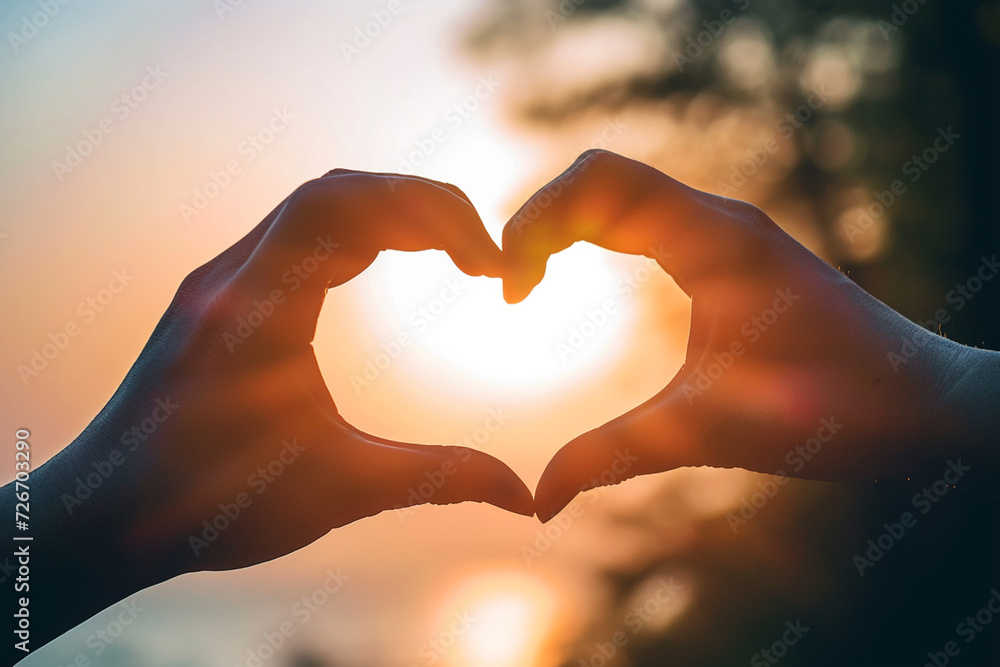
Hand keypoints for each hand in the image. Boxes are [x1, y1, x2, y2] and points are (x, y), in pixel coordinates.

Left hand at [12, 170, 532, 658]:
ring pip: (318, 208)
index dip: (427, 212)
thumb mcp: (336, 491)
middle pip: (338, 193)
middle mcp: (233, 277)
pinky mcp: (226, 295)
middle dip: (424, 209)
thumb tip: (525, 499)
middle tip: (487, 255)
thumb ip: (436, 480)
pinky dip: (358, 235)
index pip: (343, 206)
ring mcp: (225, 281)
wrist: (103, 515)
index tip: (488, 264)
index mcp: (255, 310)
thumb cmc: (206, 506)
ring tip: (456, 254)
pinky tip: (391, 260)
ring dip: (392, 218)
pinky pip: (298, 236)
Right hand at [502, 150, 999, 521]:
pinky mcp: (734, 253)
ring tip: (529, 280)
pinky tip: (581, 277)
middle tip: (510, 286)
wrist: (927, 405)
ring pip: (623, 193)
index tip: (510, 292)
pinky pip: (648, 218)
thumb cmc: (833, 409)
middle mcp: (720, 218)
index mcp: (713, 239)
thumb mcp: (707, 431)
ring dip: (567, 225)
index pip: (596, 182)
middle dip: (539, 221)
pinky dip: (599, 236)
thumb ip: (613, 456)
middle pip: (599, 177)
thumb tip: (538, 501)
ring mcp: (729, 231)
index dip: (533, 222)